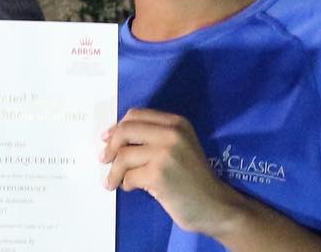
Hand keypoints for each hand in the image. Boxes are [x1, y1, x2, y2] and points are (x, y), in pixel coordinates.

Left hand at [100, 108, 239, 237]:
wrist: (215, 206)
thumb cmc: (193, 179)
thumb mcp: (180, 147)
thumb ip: (153, 137)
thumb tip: (113, 137)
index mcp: (176, 122)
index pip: (135, 115)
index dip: (117, 127)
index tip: (107, 139)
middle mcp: (172, 133)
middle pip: (125, 131)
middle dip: (111, 146)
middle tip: (105, 160)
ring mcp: (165, 154)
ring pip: (123, 155)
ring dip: (114, 171)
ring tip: (113, 181)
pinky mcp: (159, 175)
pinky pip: (129, 176)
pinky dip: (125, 183)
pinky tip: (131, 188)